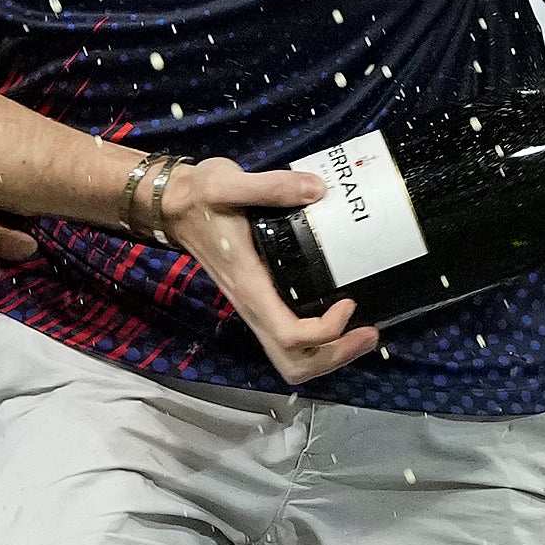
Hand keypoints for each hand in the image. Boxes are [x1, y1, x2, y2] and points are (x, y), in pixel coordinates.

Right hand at [161, 155, 383, 383]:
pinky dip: (319, 340)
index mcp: (250, 286)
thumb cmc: (200, 197)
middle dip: (334, 356)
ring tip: (363, 333)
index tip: (349, 302)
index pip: (289, 335)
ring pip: (290, 356)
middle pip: (292, 361)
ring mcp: (255, 306)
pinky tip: (341, 316)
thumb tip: (318, 190)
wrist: (175, 204)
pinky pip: (289, 338)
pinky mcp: (260, 298)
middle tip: (369, 334)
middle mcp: (252, 305)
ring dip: (329, 354)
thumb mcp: (229, 183)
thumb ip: (273, 186)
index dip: (325, 331)